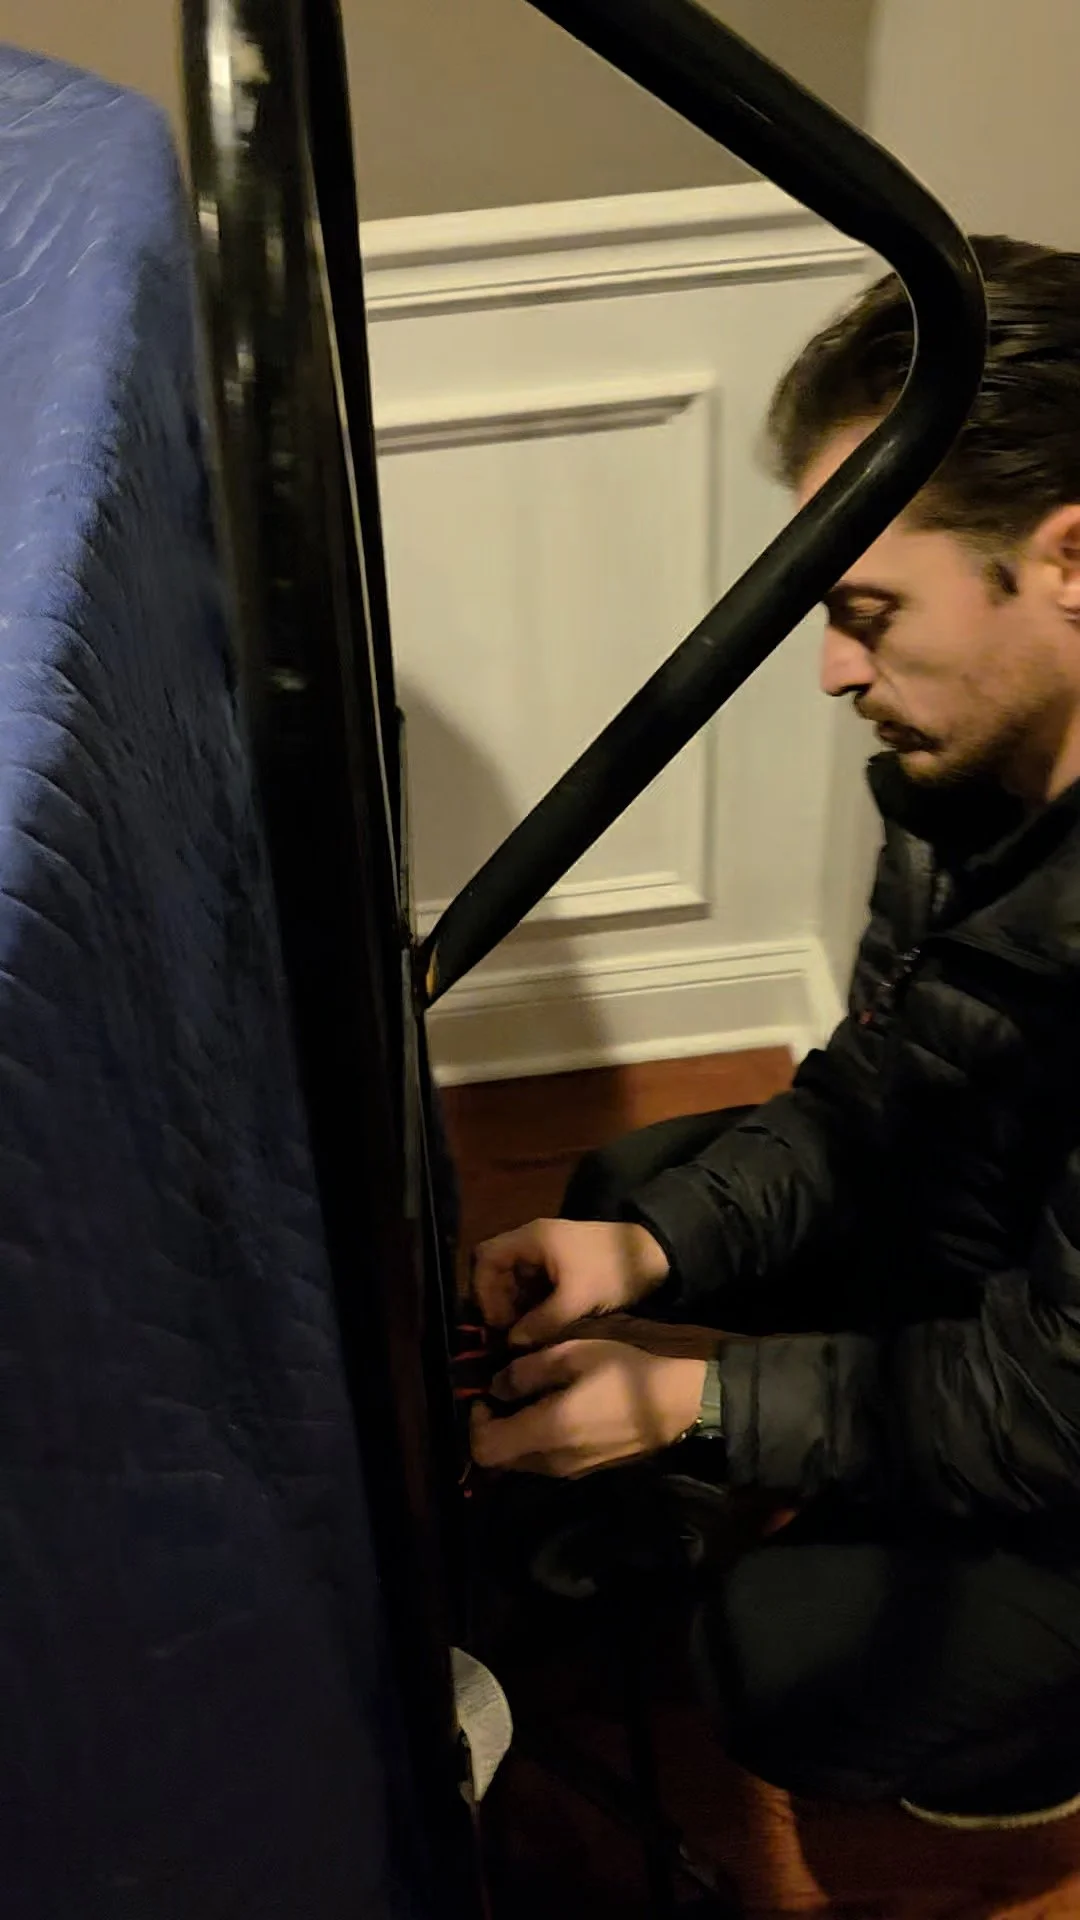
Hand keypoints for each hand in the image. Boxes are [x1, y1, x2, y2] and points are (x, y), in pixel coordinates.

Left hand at [469, 1339, 705, 1477]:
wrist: (677, 1404)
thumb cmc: (624, 1372)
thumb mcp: (572, 1354)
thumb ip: (526, 1371)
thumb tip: (496, 1386)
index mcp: (545, 1432)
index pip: (484, 1449)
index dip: (473, 1424)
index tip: (484, 1396)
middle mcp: (553, 1462)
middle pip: (502, 1460)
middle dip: (494, 1428)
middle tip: (505, 1395)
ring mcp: (573, 1471)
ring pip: (524, 1462)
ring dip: (517, 1435)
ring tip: (533, 1399)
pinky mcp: (589, 1470)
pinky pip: (548, 1461)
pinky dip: (540, 1441)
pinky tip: (558, 1411)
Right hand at [470, 1218, 668, 1348]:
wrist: (656, 1256)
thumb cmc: (614, 1271)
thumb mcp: (577, 1299)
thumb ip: (541, 1322)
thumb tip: (512, 1342)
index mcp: (532, 1238)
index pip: (485, 1257)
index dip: (482, 1289)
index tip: (496, 1320)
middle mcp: (533, 1241)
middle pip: (496, 1269)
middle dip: (497, 1301)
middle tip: (507, 1333)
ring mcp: (546, 1253)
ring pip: (514, 1280)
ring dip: (513, 1306)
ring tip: (522, 1335)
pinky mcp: (559, 1266)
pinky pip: (532, 1285)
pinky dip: (530, 1305)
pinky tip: (537, 1326)